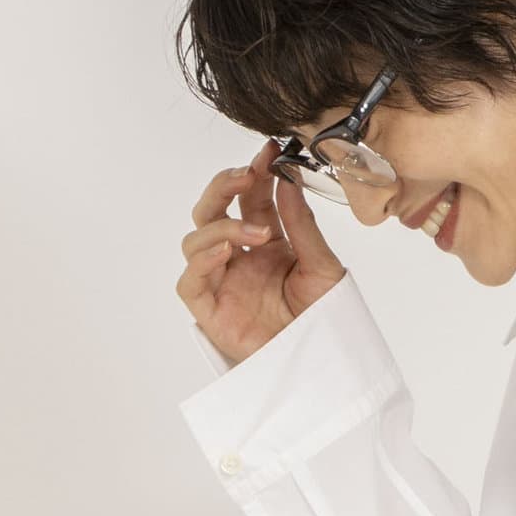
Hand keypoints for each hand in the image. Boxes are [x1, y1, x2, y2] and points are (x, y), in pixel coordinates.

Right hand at [175, 137, 347, 365]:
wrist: (323, 362)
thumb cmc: (325, 319)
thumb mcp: (323, 268)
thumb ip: (302, 225)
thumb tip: (288, 182)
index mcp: (266, 242)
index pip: (249, 198)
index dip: (254, 173)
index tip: (270, 152)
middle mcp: (239, 258)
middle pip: (212, 209)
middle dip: (225, 186)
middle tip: (248, 175)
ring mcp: (222, 282)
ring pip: (196, 238)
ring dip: (222, 226)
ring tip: (258, 234)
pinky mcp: (211, 311)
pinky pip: (190, 281)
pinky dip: (202, 261)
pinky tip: (227, 252)